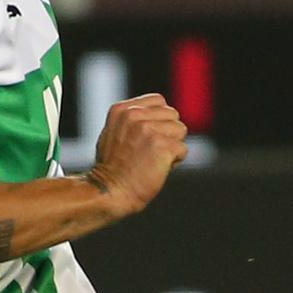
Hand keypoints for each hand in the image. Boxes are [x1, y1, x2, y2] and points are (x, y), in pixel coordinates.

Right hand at [83, 93, 187, 217]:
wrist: (109, 192)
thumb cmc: (112, 168)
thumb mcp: (113, 133)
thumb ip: (133, 120)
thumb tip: (159, 116)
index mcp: (122, 110)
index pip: (159, 101)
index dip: (159, 119)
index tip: (148, 137)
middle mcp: (135, 116)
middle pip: (173, 115)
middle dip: (167, 133)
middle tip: (149, 152)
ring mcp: (149, 130)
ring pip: (180, 130)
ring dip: (172, 147)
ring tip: (152, 159)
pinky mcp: (162, 146)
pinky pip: (183, 150)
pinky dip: (174, 162)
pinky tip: (157, 169)